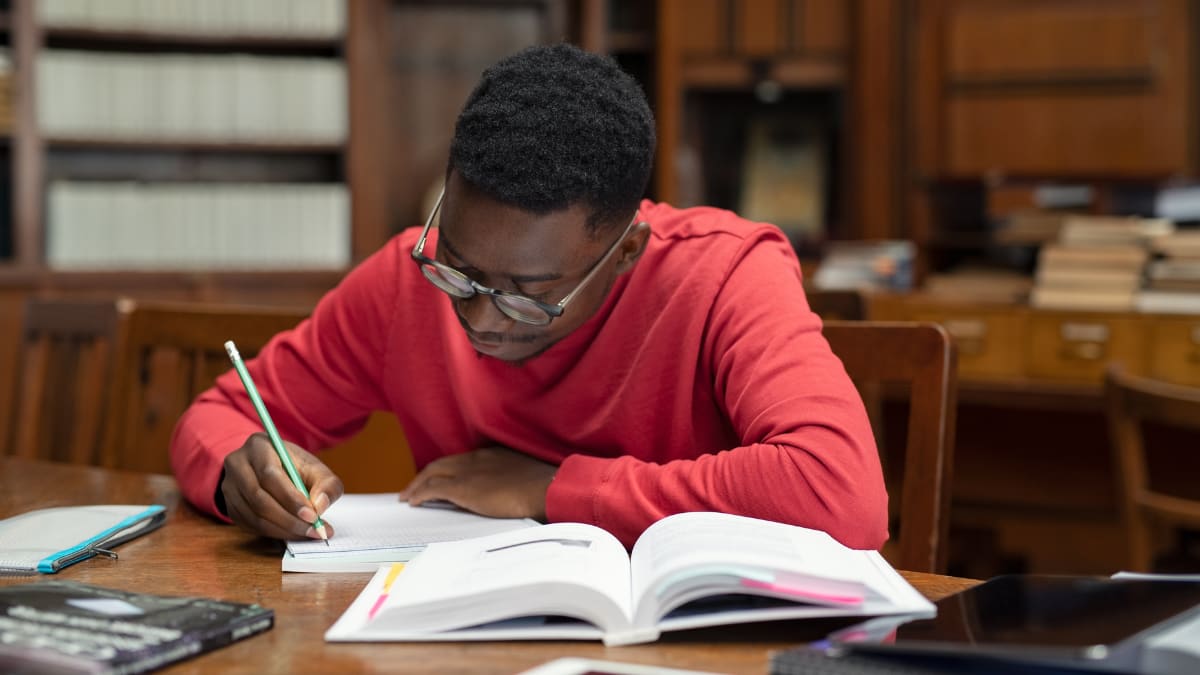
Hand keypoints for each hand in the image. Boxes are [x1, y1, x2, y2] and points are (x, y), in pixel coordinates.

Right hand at [220, 433, 344, 539]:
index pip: (270, 475)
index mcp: (258, 446)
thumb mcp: (316, 469)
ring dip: (284, 529)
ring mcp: (229, 486)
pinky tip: (293, 532)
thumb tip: (320, 506)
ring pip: (254, 516)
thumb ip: (326, 484)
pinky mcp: (230, 506)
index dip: (291, 498)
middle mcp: (237, 464)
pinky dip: (274, 533)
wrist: (272, 468)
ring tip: (308, 533)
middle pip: (259, 498)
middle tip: (314, 530)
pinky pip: (250, 525)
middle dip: (290, 519)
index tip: (313, 516)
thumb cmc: (295, 468)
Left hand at [398, 446, 556, 520]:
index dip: (446, 469)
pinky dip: (420, 493)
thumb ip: (508, 481)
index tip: (440, 478)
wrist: (545, 487)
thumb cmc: (543, 487)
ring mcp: (468, 472)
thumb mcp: (523, 478)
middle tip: (414, 487)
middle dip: (425, 475)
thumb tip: (501, 495)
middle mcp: (476, 459)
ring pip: (432, 472)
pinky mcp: (463, 487)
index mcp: (492, 455)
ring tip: (408, 496)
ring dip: (418, 484)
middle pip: (441, 464)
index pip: (461, 460)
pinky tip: (413, 502)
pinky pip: (433, 489)